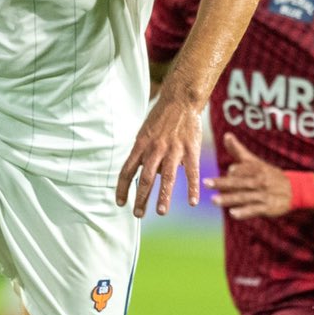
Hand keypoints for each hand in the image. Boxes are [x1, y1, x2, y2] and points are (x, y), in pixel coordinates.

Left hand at [115, 88, 202, 216]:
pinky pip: (191, 172)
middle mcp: (155, 149)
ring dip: (163, 196)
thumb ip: (144, 154)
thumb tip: (147, 176)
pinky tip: (193, 202)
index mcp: (141, 145)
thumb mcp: (145, 133)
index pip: (127, 171)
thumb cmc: (161, 118)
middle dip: (140, 198)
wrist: (181, 100)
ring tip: (160, 212)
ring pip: (167, 177)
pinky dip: (192, 188)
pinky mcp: (191, 149)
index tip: (120, 203)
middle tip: (137, 214)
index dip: (122, 188)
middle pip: (145, 178)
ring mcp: (173, 150)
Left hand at [210, 133, 293, 219]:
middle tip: (206, 183)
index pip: (242, 169)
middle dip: (222, 183)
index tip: (230, 171)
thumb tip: (226, 135)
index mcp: (256, 169)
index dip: (235, 171)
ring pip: (244, 196)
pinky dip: (244, 212)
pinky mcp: (267, 207)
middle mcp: (259, 181)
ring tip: (214, 200)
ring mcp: (263, 194)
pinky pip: (254, 210)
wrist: (295, 189)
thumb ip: (239, 150)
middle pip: (239, 182)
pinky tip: (232, 214)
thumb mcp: (255, 161)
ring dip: (229, 199)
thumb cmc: (269, 174)